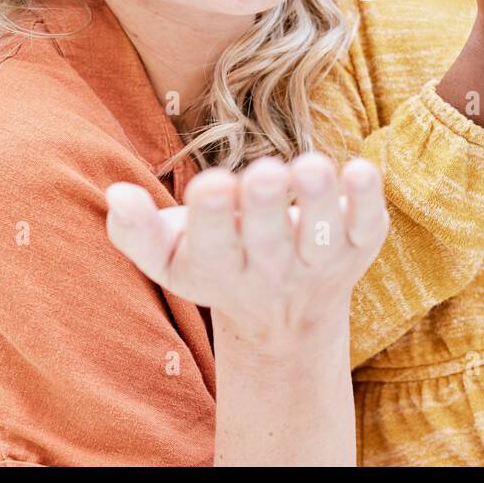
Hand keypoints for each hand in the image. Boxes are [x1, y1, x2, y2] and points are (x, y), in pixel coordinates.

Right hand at [105, 153, 388, 341]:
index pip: (213, 247)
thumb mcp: (169, 256)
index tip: (211, 184)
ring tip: (311, 166)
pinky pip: (366, 226)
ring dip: (319, 201)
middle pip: (270, 242)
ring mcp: (319, 261)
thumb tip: (116, 193)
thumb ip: (136, 230)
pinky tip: (360, 169)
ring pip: (322, 236)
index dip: (213, 217)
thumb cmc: (216, 260)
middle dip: (267, 207)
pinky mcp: (358, 245)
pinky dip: (367, 201)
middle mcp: (272, 271)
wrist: (284, 317)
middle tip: (264, 172)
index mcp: (219, 269)